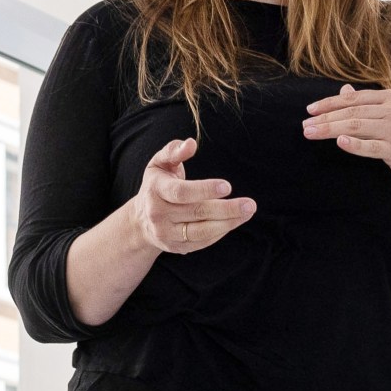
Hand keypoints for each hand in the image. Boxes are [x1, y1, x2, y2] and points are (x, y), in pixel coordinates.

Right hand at [130, 135, 256, 256]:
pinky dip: (220, 232)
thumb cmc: (157, 184)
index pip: (181, 192)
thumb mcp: (160, 163)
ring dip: (227, 223)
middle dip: (226, 209)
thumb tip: (191, 143)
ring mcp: (166, 234)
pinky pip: (202, 242)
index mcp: (155, 191)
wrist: (140, 220)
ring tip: (247, 213)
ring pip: (201, 232)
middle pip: (196, 213)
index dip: (204, 189)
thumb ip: (174, 151)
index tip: (228, 187)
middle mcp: (158, 215)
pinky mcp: (176, 247)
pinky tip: (234, 221)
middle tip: (250, 204)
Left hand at [303, 87, 390, 196]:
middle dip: (325, 118)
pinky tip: (339, 142)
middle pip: (352, 111)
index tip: (310, 110)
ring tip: (311, 133)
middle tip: (305, 124)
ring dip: (330, 129)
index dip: (329, 103)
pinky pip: (371, 146)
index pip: (354, 98)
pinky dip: (355, 144)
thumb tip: (345, 90)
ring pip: (356, 126)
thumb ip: (370, 103)